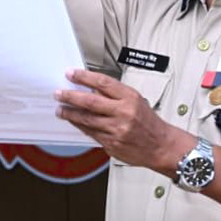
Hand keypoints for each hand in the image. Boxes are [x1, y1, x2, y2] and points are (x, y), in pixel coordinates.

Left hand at [54, 69, 192, 174]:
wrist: (161, 146)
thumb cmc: (149, 122)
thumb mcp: (136, 101)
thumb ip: (114, 96)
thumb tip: (90, 89)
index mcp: (130, 98)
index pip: (103, 83)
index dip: (84, 77)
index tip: (71, 74)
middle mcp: (123, 113)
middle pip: (90, 102)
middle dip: (70, 96)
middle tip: (59, 93)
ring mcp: (117, 130)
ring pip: (87, 119)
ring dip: (70, 113)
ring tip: (60, 109)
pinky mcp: (111, 144)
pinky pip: (90, 133)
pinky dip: (80, 126)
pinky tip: (73, 121)